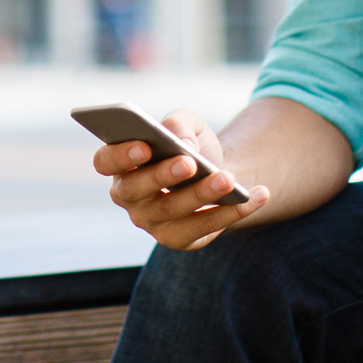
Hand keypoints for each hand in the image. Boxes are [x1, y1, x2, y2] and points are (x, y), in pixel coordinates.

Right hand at [92, 107, 269, 249]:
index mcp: (121, 164)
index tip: (145, 145)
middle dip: (163, 175)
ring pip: (172, 211)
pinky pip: (203, 229)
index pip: (105, 161)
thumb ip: (179, 123)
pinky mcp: (180, 239)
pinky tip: (257, 195)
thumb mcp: (188, 124)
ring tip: (229, 179)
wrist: (215, 172)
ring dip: (202, 195)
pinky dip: (232, 212)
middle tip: (189, 162)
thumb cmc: (192, 145)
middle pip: (137, 190)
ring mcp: (151, 222)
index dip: (120, 156)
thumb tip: (182, 143)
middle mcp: (130, 197)